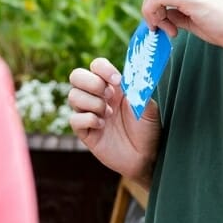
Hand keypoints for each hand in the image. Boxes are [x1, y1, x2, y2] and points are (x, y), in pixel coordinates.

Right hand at [68, 57, 159, 183]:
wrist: (146, 156)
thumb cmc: (148, 130)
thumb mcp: (149, 107)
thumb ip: (139, 90)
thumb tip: (131, 76)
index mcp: (113, 87)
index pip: (96, 66)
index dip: (103, 69)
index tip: (117, 81)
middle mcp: (98, 97)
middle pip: (76, 76)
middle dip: (91, 83)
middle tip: (109, 95)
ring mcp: (89, 114)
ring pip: (73, 96)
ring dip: (92, 103)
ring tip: (109, 114)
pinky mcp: (85, 132)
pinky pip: (74, 119)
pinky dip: (88, 119)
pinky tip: (102, 126)